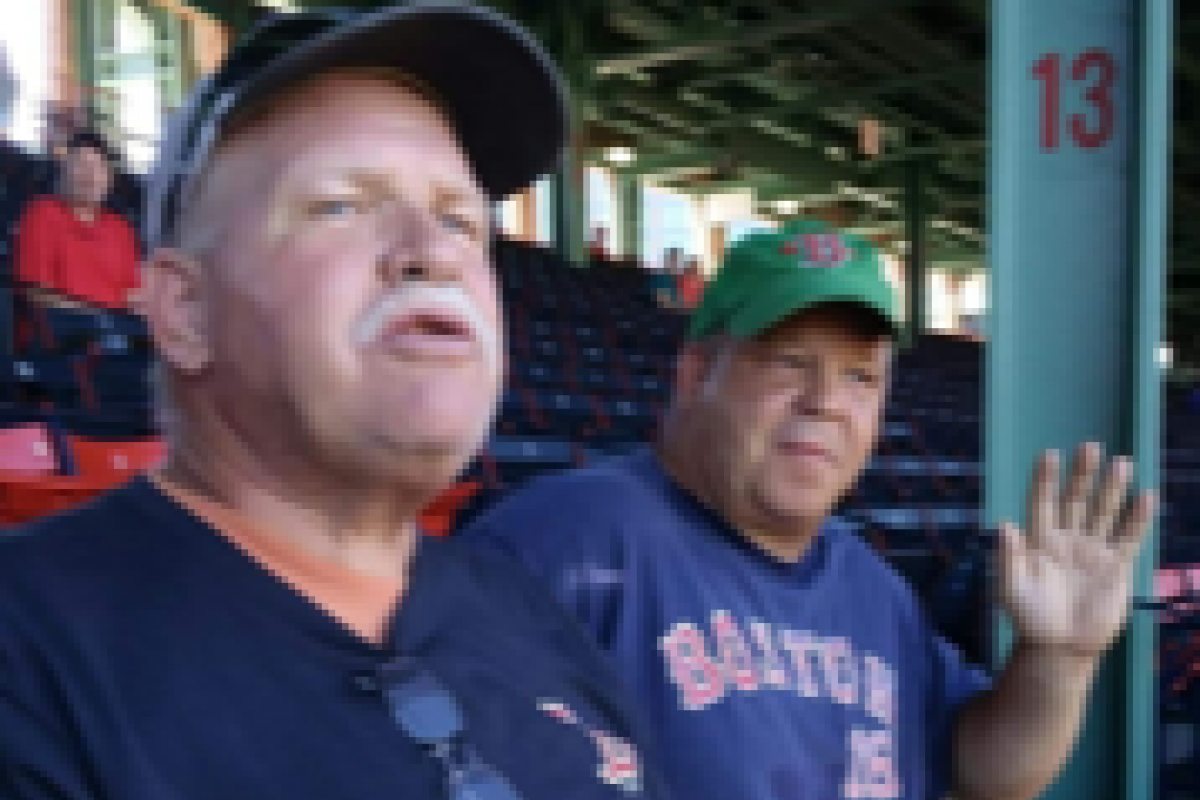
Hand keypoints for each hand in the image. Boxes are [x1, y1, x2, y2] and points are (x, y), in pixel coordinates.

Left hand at [999, 443, 1155, 659]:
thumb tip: (1002, 524)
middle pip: (1075, 500)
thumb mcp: (1010, 588)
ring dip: (1112, 489)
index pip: (1042, 503)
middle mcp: (1066, 539)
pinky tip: (1148, 496)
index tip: (1049, 455)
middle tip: (1090, 447)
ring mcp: (1091, 550)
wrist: (1060, 647)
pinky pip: (1129, 537)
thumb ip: (1007, 557)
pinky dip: (1138, 518)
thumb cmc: (1029, 617)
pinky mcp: (1115, 566)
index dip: (1045, 480)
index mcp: (1038, 540)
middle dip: (1082, 475)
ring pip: (1104, 512)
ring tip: (1121, 462)